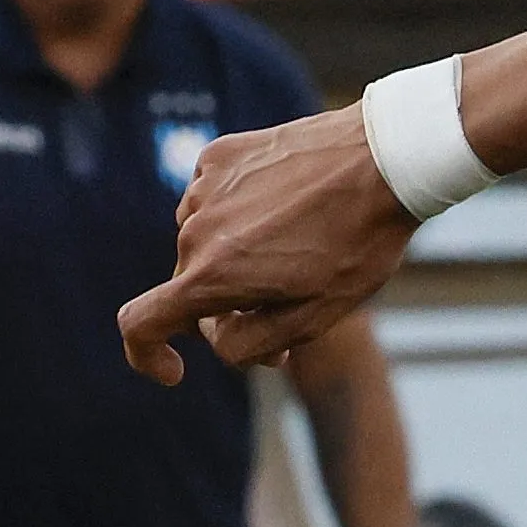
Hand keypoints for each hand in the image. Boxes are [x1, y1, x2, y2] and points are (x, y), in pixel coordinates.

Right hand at [117, 110, 417, 382]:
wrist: (386, 159)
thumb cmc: (359, 243)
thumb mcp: (316, 315)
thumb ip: (251, 343)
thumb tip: (212, 335)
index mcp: (212, 275)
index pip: (140, 324)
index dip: (147, 355)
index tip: (175, 370)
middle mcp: (194, 230)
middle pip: (192, 287)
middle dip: (228, 307)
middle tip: (292, 305)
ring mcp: (204, 187)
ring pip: (205, 244)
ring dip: (236, 257)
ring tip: (302, 246)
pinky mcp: (219, 156)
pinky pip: (216, 201)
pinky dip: (241, 215)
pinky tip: (291, 207)